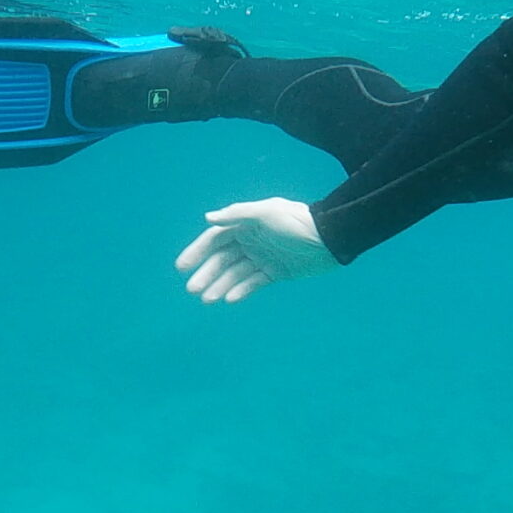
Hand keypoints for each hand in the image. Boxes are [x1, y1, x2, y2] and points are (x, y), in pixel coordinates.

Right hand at [174, 198, 337, 303]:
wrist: (330, 238)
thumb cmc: (297, 221)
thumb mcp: (266, 212)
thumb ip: (237, 214)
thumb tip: (208, 217)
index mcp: (245, 224)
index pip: (214, 238)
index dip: (197, 251)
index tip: (182, 267)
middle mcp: (251, 240)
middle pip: (222, 259)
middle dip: (206, 273)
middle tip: (192, 290)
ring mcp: (262, 257)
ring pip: (235, 273)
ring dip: (220, 285)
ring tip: (207, 300)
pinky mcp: (276, 272)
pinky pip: (254, 282)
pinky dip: (241, 290)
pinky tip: (229, 299)